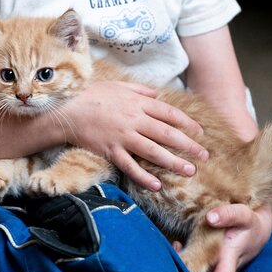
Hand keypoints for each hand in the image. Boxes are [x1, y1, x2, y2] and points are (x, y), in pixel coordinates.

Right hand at [63, 81, 207, 190]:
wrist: (67, 110)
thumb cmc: (91, 95)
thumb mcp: (118, 86)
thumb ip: (140, 91)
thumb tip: (157, 95)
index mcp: (138, 104)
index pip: (169, 114)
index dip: (187, 124)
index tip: (200, 133)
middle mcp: (134, 121)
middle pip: (167, 134)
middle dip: (188, 145)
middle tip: (204, 156)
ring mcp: (123, 137)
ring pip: (154, 152)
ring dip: (173, 162)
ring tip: (189, 171)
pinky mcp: (111, 151)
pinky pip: (130, 166)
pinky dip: (143, 177)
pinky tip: (156, 185)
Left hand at [174, 203, 271, 271]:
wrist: (256, 230)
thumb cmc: (249, 224)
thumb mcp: (244, 215)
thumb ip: (230, 214)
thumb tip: (210, 218)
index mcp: (230, 261)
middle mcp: (220, 270)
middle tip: (173, 265)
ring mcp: (213, 270)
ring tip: (175, 252)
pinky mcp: (207, 265)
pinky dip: (181, 265)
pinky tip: (177, 247)